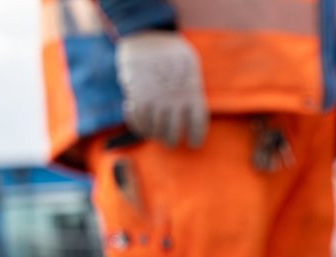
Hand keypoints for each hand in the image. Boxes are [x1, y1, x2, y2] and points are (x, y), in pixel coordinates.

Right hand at [115, 32, 207, 148]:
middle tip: (170, 143)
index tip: (192, 144)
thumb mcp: (190, 64)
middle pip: (173, 132)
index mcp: (193, 91)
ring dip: (154, 136)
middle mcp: (175, 99)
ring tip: (155, 135)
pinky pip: (138, 122)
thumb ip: (192, 88)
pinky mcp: (138, 97)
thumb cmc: (171, 51)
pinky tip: (140, 122)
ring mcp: (156, 99)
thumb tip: (191, 113)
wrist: (144, 34)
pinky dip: (138, 125)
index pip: (197, 124)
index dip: (195, 137)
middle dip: (171, 141)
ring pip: (155, 131)